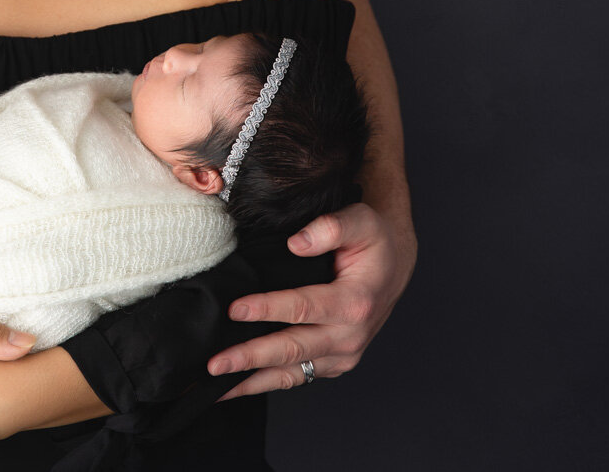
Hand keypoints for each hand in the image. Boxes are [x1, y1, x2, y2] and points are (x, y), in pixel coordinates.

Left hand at [209, 202, 414, 396]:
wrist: (392, 268)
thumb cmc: (373, 243)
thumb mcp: (361, 221)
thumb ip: (331, 227)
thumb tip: (297, 243)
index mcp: (355, 303)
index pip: (303, 308)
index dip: (267, 309)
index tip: (235, 309)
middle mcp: (349, 336)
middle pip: (292, 350)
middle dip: (251, 357)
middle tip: (215, 363)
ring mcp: (341, 355)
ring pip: (292, 373)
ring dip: (252, 381)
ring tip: (216, 387)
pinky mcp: (332, 363)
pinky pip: (296, 376)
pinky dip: (266, 382)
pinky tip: (238, 385)